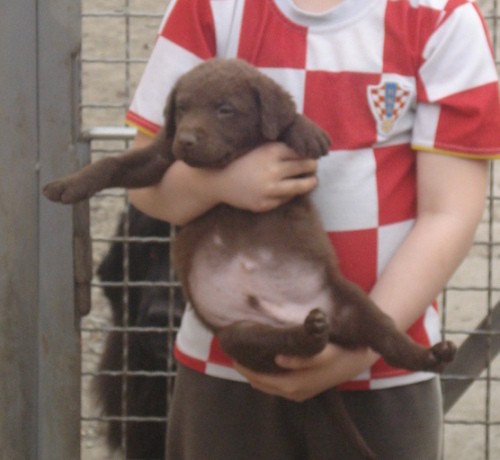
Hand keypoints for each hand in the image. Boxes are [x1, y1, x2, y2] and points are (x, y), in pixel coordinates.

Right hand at [215, 142, 317, 212]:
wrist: (218, 181)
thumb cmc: (239, 161)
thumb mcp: (257, 148)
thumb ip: (276, 147)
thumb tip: (302, 145)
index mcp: (270, 152)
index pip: (299, 151)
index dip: (307, 153)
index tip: (312, 153)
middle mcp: (272, 170)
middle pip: (303, 167)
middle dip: (312, 166)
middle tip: (314, 166)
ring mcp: (269, 189)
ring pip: (299, 187)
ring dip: (309, 183)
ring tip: (313, 181)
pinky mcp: (265, 204)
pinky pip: (284, 199)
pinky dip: (289, 194)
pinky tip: (290, 190)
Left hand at [234, 344, 375, 401]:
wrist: (357, 360)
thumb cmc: (337, 352)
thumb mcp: (322, 352)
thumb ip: (301, 358)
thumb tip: (278, 359)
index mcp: (294, 384)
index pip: (260, 378)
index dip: (245, 368)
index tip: (233, 354)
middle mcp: (294, 392)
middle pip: (262, 384)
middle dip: (247, 372)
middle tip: (234, 355)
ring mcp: (299, 393)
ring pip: (269, 386)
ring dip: (256, 375)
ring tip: (245, 359)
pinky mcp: (303, 390)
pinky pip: (278, 386)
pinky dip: (266, 378)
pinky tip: (263, 365)